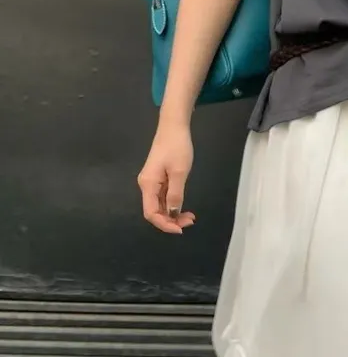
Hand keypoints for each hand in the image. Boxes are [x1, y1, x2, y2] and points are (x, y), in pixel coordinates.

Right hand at [138, 120, 195, 234]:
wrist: (173, 127)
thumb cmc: (177, 147)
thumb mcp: (179, 172)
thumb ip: (176, 194)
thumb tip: (173, 214)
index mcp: (148, 184)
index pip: (151, 213)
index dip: (164, 224)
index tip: (180, 229)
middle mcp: (147, 185)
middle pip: (155, 211)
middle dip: (171, 220)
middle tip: (190, 222)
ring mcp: (152, 182)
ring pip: (160, 206)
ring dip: (173, 214)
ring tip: (190, 217)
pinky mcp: (158, 179)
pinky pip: (164, 198)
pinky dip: (173, 205)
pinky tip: (184, 208)